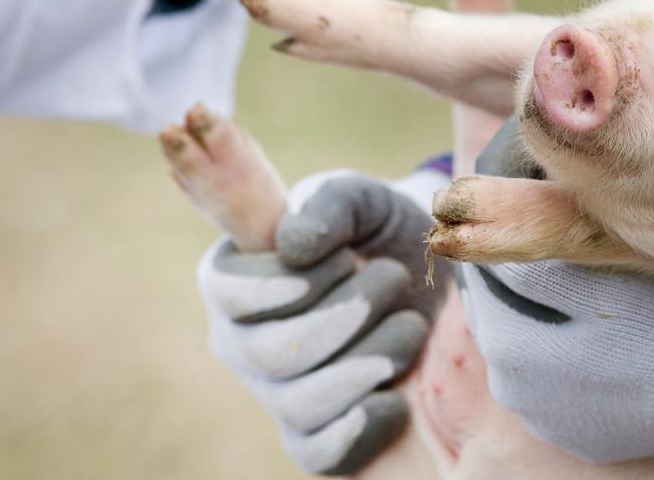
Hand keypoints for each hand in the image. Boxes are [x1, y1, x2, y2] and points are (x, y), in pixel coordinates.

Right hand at [199, 174, 443, 475]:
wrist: (426, 277)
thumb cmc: (378, 230)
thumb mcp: (361, 200)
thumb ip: (327, 204)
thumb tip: (292, 246)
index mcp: (232, 279)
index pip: (227, 291)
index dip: (285, 280)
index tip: (342, 259)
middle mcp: (240, 342)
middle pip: (269, 352)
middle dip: (344, 314)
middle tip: (391, 277)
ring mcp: (273, 394)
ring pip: (299, 402)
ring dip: (367, 360)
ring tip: (410, 324)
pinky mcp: (310, 437)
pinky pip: (320, 453)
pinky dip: (362, 426)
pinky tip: (397, 394)